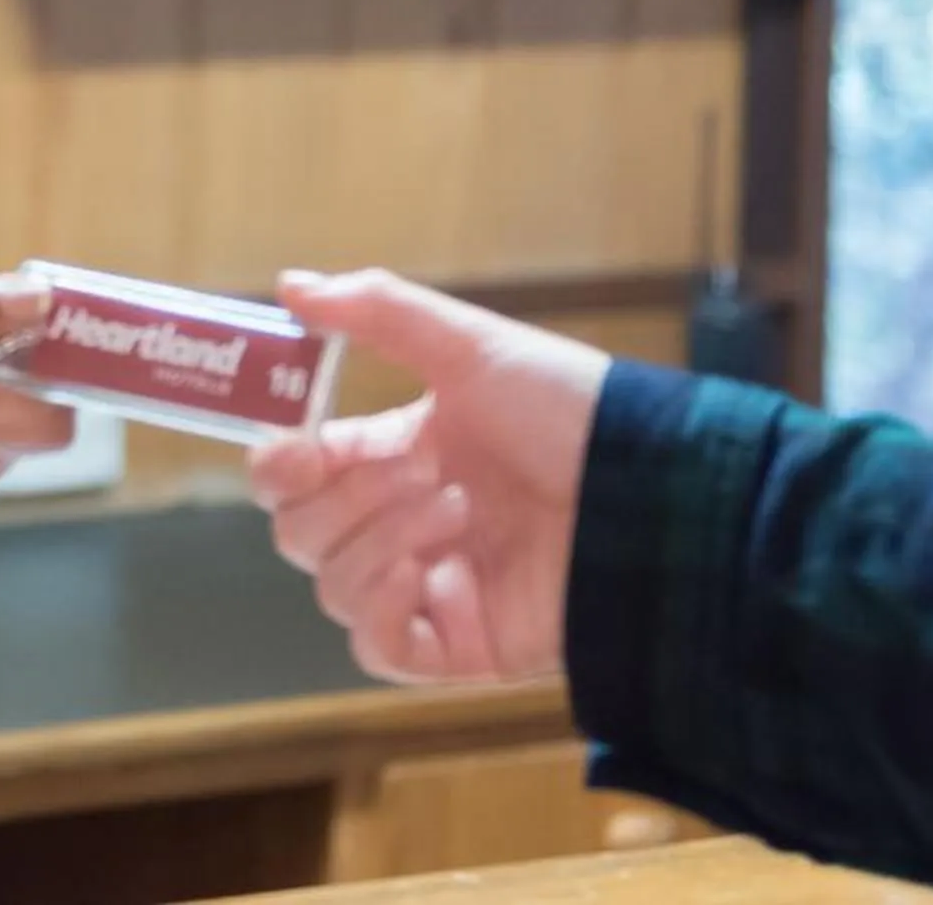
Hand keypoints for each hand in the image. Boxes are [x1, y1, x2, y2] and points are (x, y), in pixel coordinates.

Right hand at [246, 269, 609, 685]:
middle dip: (346, 498)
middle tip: (420, 469)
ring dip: (379, 542)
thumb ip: (377, 310)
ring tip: (456, 508)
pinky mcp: (459, 646)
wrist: (652, 491)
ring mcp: (428, 589)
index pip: (293, 474)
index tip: (302, 447)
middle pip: (301, 534)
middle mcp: (401, 526)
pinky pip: (376, 649)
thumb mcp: (472, 346)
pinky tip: (425, 574)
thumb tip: (290, 284)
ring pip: (333, 588)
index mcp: (392, 456)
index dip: (280, 464)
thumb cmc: (570, 411)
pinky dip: (380, 611)